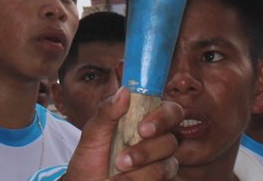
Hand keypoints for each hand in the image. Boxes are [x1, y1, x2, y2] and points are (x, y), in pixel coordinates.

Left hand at [65, 87, 180, 179]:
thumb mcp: (93, 133)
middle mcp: (157, 141)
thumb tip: (124, 90)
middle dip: (147, 150)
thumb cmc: (91, 159)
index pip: (171, 111)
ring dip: (140, 171)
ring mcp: (160, 164)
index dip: (163, 117)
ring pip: (168, 165)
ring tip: (116, 170)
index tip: (143, 128)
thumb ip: (107, 111)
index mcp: (146, 121)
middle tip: (125, 159)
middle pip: (171, 141)